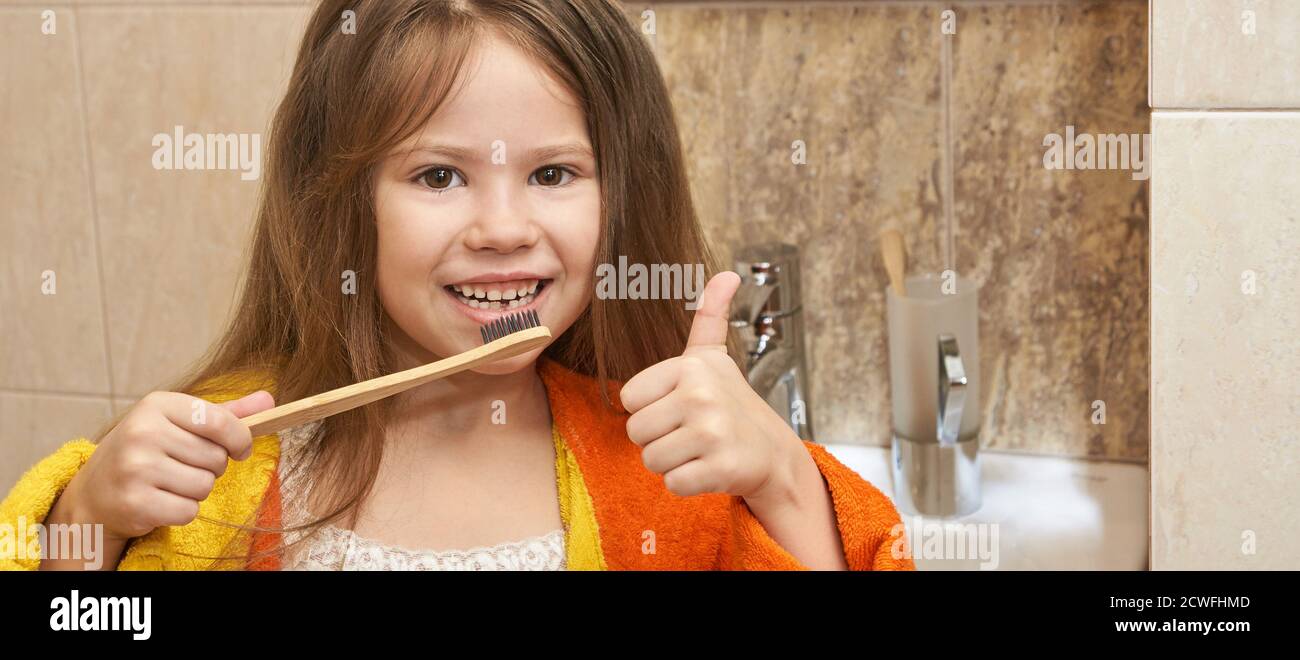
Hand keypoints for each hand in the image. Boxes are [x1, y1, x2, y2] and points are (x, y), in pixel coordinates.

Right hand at [62, 390, 274, 541]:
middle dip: (210, 467)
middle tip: (182, 466)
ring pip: (205, 486)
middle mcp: (143, 432)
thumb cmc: (147, 451)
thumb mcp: (179, 423)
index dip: (240, 438)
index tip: (240, 448)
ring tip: (169, 483)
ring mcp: (136, 468)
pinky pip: (189, 511)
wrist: (95, 491)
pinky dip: (183, 511)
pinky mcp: (135, 502)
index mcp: (157, 405)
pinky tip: (160, 501)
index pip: (220, 420)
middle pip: (216, 457)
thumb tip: (269, 401)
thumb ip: (225, 413)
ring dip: (196, 490)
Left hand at [619, 271, 800, 501]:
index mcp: (691, 366)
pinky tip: (709, 468)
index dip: (649, 408)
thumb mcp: (713, 357)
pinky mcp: (721, 467)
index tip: (679, 406)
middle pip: (635, 432)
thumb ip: (710, 316)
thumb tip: (727, 274)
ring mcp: (713, 432)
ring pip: (651, 460)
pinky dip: (687, 483)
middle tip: (690, 433)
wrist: (772, 452)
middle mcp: (701, 395)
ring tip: (699, 450)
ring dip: (671, 462)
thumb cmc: (730, 405)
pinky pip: (672, 483)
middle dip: (658, 439)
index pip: (629, 398)